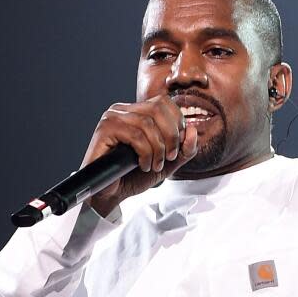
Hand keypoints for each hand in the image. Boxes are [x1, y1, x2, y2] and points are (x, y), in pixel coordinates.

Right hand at [80, 97, 199, 214]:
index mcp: (136, 112)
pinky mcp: (105, 129)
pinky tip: (143, 165)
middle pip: (158, 107)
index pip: (164, 102)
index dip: (177, 123)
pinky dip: (145, 153)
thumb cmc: (132, 177)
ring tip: (155, 165)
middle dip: (171, 135)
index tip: (176, 148)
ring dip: (158, 148)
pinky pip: (135, 135)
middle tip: (169, 157)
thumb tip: (192, 131)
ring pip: (147, 123)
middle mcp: (123, 110)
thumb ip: (184, 150)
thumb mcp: (166, 164)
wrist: (110, 194)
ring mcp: (112, 118)